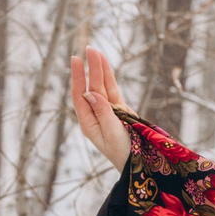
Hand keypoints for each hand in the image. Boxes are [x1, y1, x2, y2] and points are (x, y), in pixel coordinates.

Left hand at [72, 48, 131, 171]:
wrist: (137, 167)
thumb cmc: (123, 153)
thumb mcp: (112, 134)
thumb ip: (103, 112)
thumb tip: (91, 92)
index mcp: (88, 123)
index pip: (80, 95)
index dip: (78, 77)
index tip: (77, 59)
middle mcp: (95, 115)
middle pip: (91, 87)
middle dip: (90, 68)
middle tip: (89, 48)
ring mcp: (108, 112)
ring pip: (102, 87)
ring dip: (100, 70)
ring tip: (96, 51)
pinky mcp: (120, 111)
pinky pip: (113, 91)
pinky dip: (110, 78)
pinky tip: (106, 68)